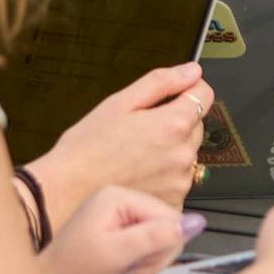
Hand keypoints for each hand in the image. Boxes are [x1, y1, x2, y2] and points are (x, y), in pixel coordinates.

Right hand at [34, 62, 211, 217]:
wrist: (69, 192)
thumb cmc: (87, 149)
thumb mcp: (120, 103)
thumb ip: (161, 82)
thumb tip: (190, 71)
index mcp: (173, 125)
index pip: (205, 94)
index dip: (190, 88)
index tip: (178, 91)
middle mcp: (182, 155)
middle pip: (196, 125)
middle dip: (177, 121)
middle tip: (142, 129)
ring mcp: (179, 182)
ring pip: (188, 154)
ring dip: (172, 151)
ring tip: (137, 154)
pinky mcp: (173, 203)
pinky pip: (179, 182)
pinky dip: (166, 177)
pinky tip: (140, 175)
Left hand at [38, 186, 201, 273]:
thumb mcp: (116, 255)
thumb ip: (157, 237)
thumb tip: (195, 223)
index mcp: (118, 197)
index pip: (169, 216)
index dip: (162, 245)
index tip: (137, 262)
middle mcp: (121, 203)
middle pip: (169, 229)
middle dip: (153, 257)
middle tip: (126, 268)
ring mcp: (122, 220)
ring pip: (163, 243)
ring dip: (147, 265)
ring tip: (121, 271)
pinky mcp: (123, 236)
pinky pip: (152, 251)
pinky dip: (142, 268)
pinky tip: (123, 271)